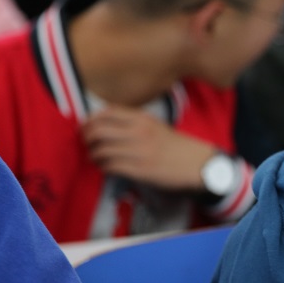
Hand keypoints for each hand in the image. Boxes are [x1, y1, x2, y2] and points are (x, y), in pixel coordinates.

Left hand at [82, 106, 216, 190]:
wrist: (197, 163)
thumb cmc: (175, 146)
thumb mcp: (155, 126)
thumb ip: (133, 123)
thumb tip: (104, 126)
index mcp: (142, 119)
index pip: (106, 113)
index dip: (90, 120)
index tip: (86, 127)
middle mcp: (138, 132)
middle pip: (98, 131)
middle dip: (86, 138)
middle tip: (87, 143)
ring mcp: (139, 151)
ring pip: (101, 150)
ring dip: (93, 155)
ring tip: (95, 157)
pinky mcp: (140, 170)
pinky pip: (111, 166)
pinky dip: (103, 167)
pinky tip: (106, 167)